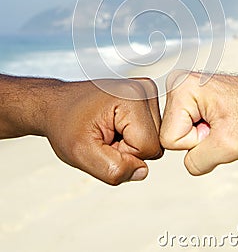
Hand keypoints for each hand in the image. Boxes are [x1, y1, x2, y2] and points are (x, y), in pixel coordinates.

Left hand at [45, 78, 162, 184]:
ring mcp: (146, 91)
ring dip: (129, 144)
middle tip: (103, 137)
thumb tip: (143, 171)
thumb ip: (113, 169)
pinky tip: (114, 126)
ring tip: (107, 131)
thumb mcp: (81, 154)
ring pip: (154, 139)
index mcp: (132, 98)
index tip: (102, 141)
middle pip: (155, 144)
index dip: (124, 155)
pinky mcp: (145, 97)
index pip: (149, 148)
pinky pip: (150, 132)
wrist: (58, 104)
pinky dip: (132, 136)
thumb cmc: (66, 124)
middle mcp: (144, 89)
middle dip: (128, 149)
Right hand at [160, 70, 237, 174]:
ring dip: (201, 134)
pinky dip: (203, 128)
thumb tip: (186, 163)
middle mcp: (178, 83)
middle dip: (198, 137)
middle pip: (171, 133)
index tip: (217, 128)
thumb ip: (198, 161)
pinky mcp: (190, 95)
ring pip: (178, 131)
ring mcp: (184, 88)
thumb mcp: (228, 147)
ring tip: (221, 121)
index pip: (169, 139)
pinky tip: (218, 119)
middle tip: (221, 125)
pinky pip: (185, 125)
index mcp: (181, 88)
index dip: (196, 142)